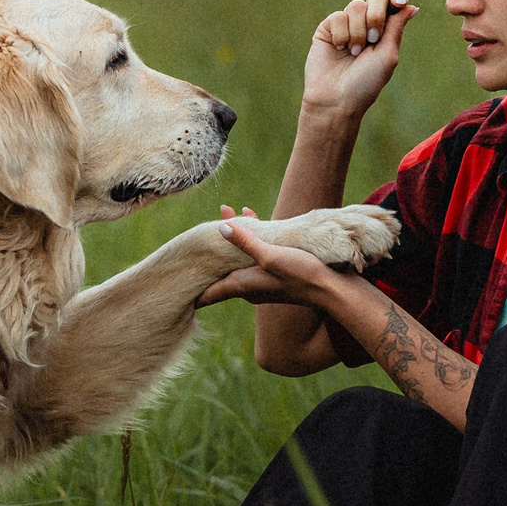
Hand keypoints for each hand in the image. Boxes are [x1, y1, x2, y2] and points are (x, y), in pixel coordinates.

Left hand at [196, 206, 341, 306]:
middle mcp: (248, 286)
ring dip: (232, 237)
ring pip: (238, 257)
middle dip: (210, 249)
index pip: (207, 293)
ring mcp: (262, 279)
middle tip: (197, 232)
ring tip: (226, 213)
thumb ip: (246, 242)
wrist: (333, 289)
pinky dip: (251, 237)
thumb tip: (220, 229)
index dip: (190, 288)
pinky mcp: (276, 272)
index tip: (173, 283)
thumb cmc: (301, 274)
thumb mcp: (271, 255)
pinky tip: (253, 217)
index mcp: (241, 286)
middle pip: (220, 268)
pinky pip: (256, 253)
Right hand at [302, 0, 416, 117]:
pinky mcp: (328, 28)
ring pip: (356, 5)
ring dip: (359, 31)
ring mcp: (347, 24)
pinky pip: (338, 16)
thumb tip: (412, 6)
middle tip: (374, 38)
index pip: (393, 1)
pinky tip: (339, 49)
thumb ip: (397, 27)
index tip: (400, 0)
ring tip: (354, 52)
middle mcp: (366, 23)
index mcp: (386, 29)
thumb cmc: (366, 82)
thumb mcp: (388, 55)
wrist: (336, 98)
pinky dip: (342, 35)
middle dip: (376, 15)